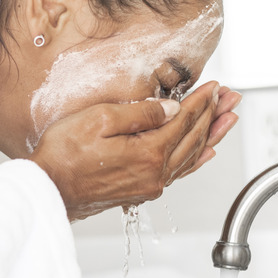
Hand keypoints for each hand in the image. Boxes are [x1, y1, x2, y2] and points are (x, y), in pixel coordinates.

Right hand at [30, 81, 240, 220]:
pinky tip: (205, 154)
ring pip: (191, 156)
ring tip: (228, 119)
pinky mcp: (139, 191)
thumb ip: (141, 113)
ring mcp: (148, 185)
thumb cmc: (64, 155)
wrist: (46, 190)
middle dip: (215, 115)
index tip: (214, 86)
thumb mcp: (100, 119)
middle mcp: (155, 174)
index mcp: (148, 153)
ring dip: (212, 135)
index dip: (201, 101)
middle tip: (231, 98)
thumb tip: (171, 108)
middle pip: (194, 139)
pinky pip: (177, 173)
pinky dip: (195, 160)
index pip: (184, 120)